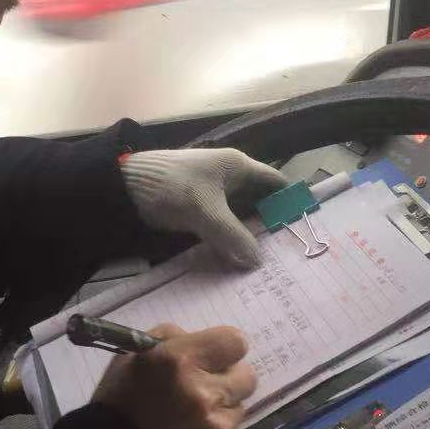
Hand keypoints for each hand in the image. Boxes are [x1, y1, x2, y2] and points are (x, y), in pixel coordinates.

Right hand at [94, 324, 255, 428]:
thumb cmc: (117, 405)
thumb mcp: (131, 358)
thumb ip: (169, 340)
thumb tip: (198, 340)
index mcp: (178, 359)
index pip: (235, 342)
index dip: (225, 350)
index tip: (214, 359)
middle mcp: (203, 390)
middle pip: (247, 375)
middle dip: (228, 380)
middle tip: (206, 389)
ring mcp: (216, 424)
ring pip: (239, 407)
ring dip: (221, 409)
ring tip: (191, 420)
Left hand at [120, 148, 283, 268]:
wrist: (124, 187)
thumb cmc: (171, 187)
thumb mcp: (206, 212)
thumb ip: (233, 236)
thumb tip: (257, 262)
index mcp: (237, 166)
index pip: (274, 182)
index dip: (290, 200)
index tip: (305, 223)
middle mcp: (228, 177)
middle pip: (258, 202)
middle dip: (270, 225)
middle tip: (288, 254)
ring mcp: (212, 194)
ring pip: (240, 217)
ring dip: (249, 236)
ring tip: (268, 262)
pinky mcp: (198, 209)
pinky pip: (222, 225)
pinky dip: (230, 239)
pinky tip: (237, 259)